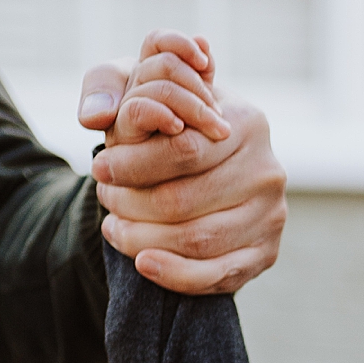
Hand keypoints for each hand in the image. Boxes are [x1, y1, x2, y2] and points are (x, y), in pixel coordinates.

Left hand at [80, 31, 286, 295]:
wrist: (215, 162)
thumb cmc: (172, 123)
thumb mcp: (146, 88)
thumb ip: (114, 87)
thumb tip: (92, 116)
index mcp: (246, 121)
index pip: (184, 150)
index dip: (134, 165)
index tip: (100, 169)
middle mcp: (267, 169)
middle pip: (186, 199)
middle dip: (133, 205)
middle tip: (105, 200)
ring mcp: (271, 216)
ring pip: (198, 239)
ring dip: (145, 240)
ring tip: (114, 229)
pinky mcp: (266, 253)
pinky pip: (218, 275)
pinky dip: (176, 275)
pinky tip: (143, 263)